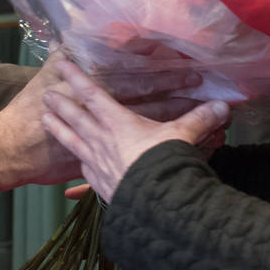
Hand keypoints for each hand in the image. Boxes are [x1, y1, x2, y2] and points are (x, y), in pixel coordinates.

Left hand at [0, 50, 217, 190]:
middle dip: (60, 103)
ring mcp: (96, 163)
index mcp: (118, 122)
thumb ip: (201, 119)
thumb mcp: (183, 136)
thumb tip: (224, 105)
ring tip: (45, 119)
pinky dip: (79, 162)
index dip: (78, 78)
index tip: (62, 65)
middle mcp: (101, 140)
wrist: (152, 205)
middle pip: (76, 117)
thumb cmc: (164, 163)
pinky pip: (84, 169)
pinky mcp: (99, 183)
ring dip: (58, 129)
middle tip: (46, 93)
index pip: (93, 94)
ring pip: (72, 141)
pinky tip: (77, 162)